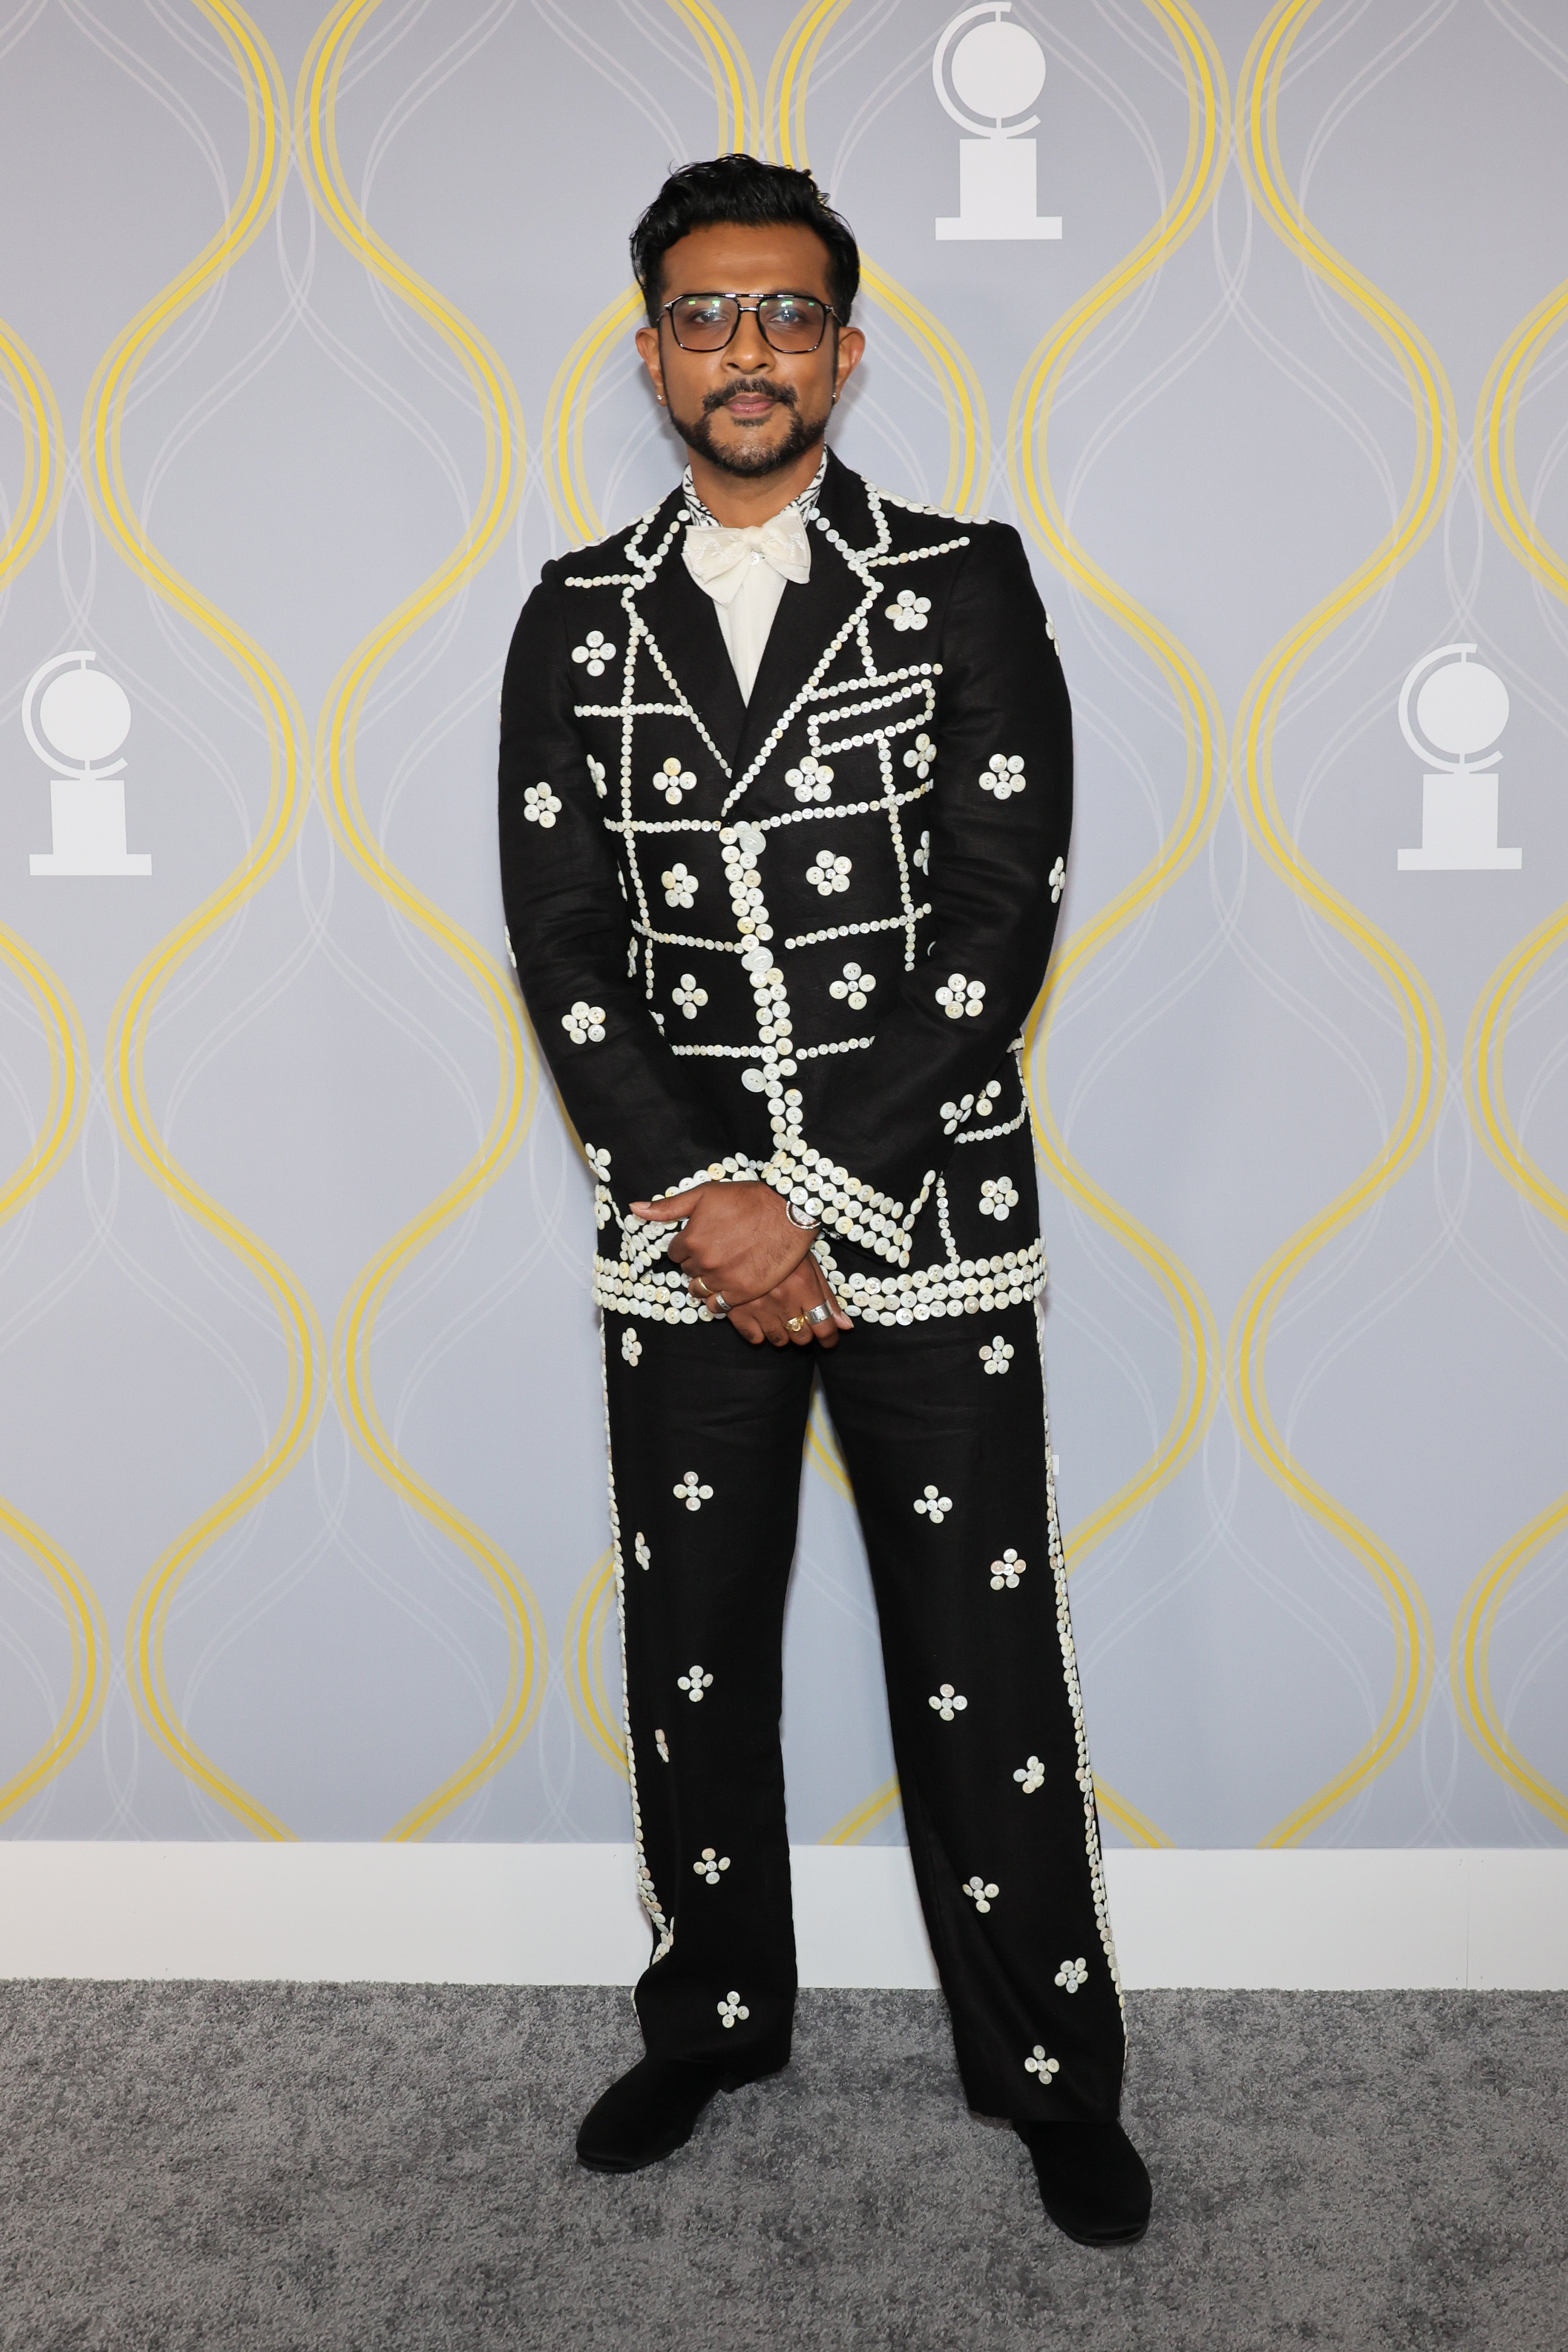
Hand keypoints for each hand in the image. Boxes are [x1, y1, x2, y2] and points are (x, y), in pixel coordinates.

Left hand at [630, 1178, 810, 1309]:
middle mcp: (704, 1262)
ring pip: (700, 1290)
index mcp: (691, 1239)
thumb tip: (634, 1208)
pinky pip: (718, 1305)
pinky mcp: (743, 1292)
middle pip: (688, 1271)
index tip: (703, 1239)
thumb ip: (668, 1206)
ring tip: (722, 1270)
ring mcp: (723, 1279)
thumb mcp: (704, 1195)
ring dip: (706, 1282)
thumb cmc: (746, 1199)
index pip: (675, 1253)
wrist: (787, 1211)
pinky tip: (729, 1285)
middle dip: (698, 1263)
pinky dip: (719, 1298)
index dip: (688, 1245)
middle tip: (717, 1251)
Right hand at [727, 1254, 852, 1348]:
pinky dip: (760, 1334)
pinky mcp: (736, 1309)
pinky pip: (753, 1337)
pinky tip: (761, 1320)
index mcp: (803, 1285)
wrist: (738, 1230)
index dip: (829, 1338)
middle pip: (802, 1336)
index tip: (829, 1341)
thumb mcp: (808, 1263)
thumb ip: (826, 1297)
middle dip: (805, 1332)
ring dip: (784, 1334)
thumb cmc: (779, 1245)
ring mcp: (758, 1306)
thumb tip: (845, 1326)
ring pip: (779, 1339)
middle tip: (800, 1320)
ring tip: (780, 1318)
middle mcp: (782, 1298)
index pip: (823, 1326)